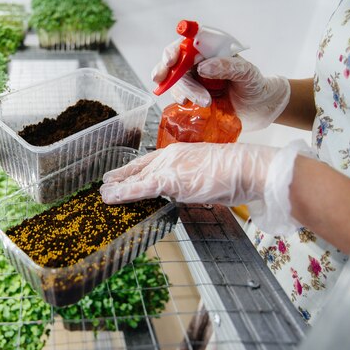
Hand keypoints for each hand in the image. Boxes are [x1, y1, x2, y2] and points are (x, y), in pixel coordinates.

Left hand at [100, 141, 311, 234]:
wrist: (246, 168)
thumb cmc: (237, 172)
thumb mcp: (212, 172)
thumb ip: (196, 179)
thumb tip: (192, 188)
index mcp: (181, 152)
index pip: (153, 161)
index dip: (137, 168)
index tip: (127, 171)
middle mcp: (171, 156)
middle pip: (141, 168)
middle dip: (123, 176)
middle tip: (107, 181)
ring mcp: (168, 167)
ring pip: (136, 178)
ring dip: (118, 187)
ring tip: (103, 193)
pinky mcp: (167, 181)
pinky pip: (139, 189)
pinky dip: (122, 193)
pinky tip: (109, 197)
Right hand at [151, 41, 290, 130]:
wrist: (259, 108)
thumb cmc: (255, 85)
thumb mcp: (247, 73)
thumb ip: (227, 66)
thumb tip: (203, 67)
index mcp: (212, 50)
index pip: (187, 43)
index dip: (174, 50)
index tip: (170, 61)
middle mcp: (200, 62)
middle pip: (175, 62)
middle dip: (169, 73)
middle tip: (167, 82)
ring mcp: (194, 79)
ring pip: (176, 81)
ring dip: (184, 91)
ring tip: (205, 102)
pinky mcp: (192, 96)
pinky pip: (178, 95)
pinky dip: (180, 99)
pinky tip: (189, 104)